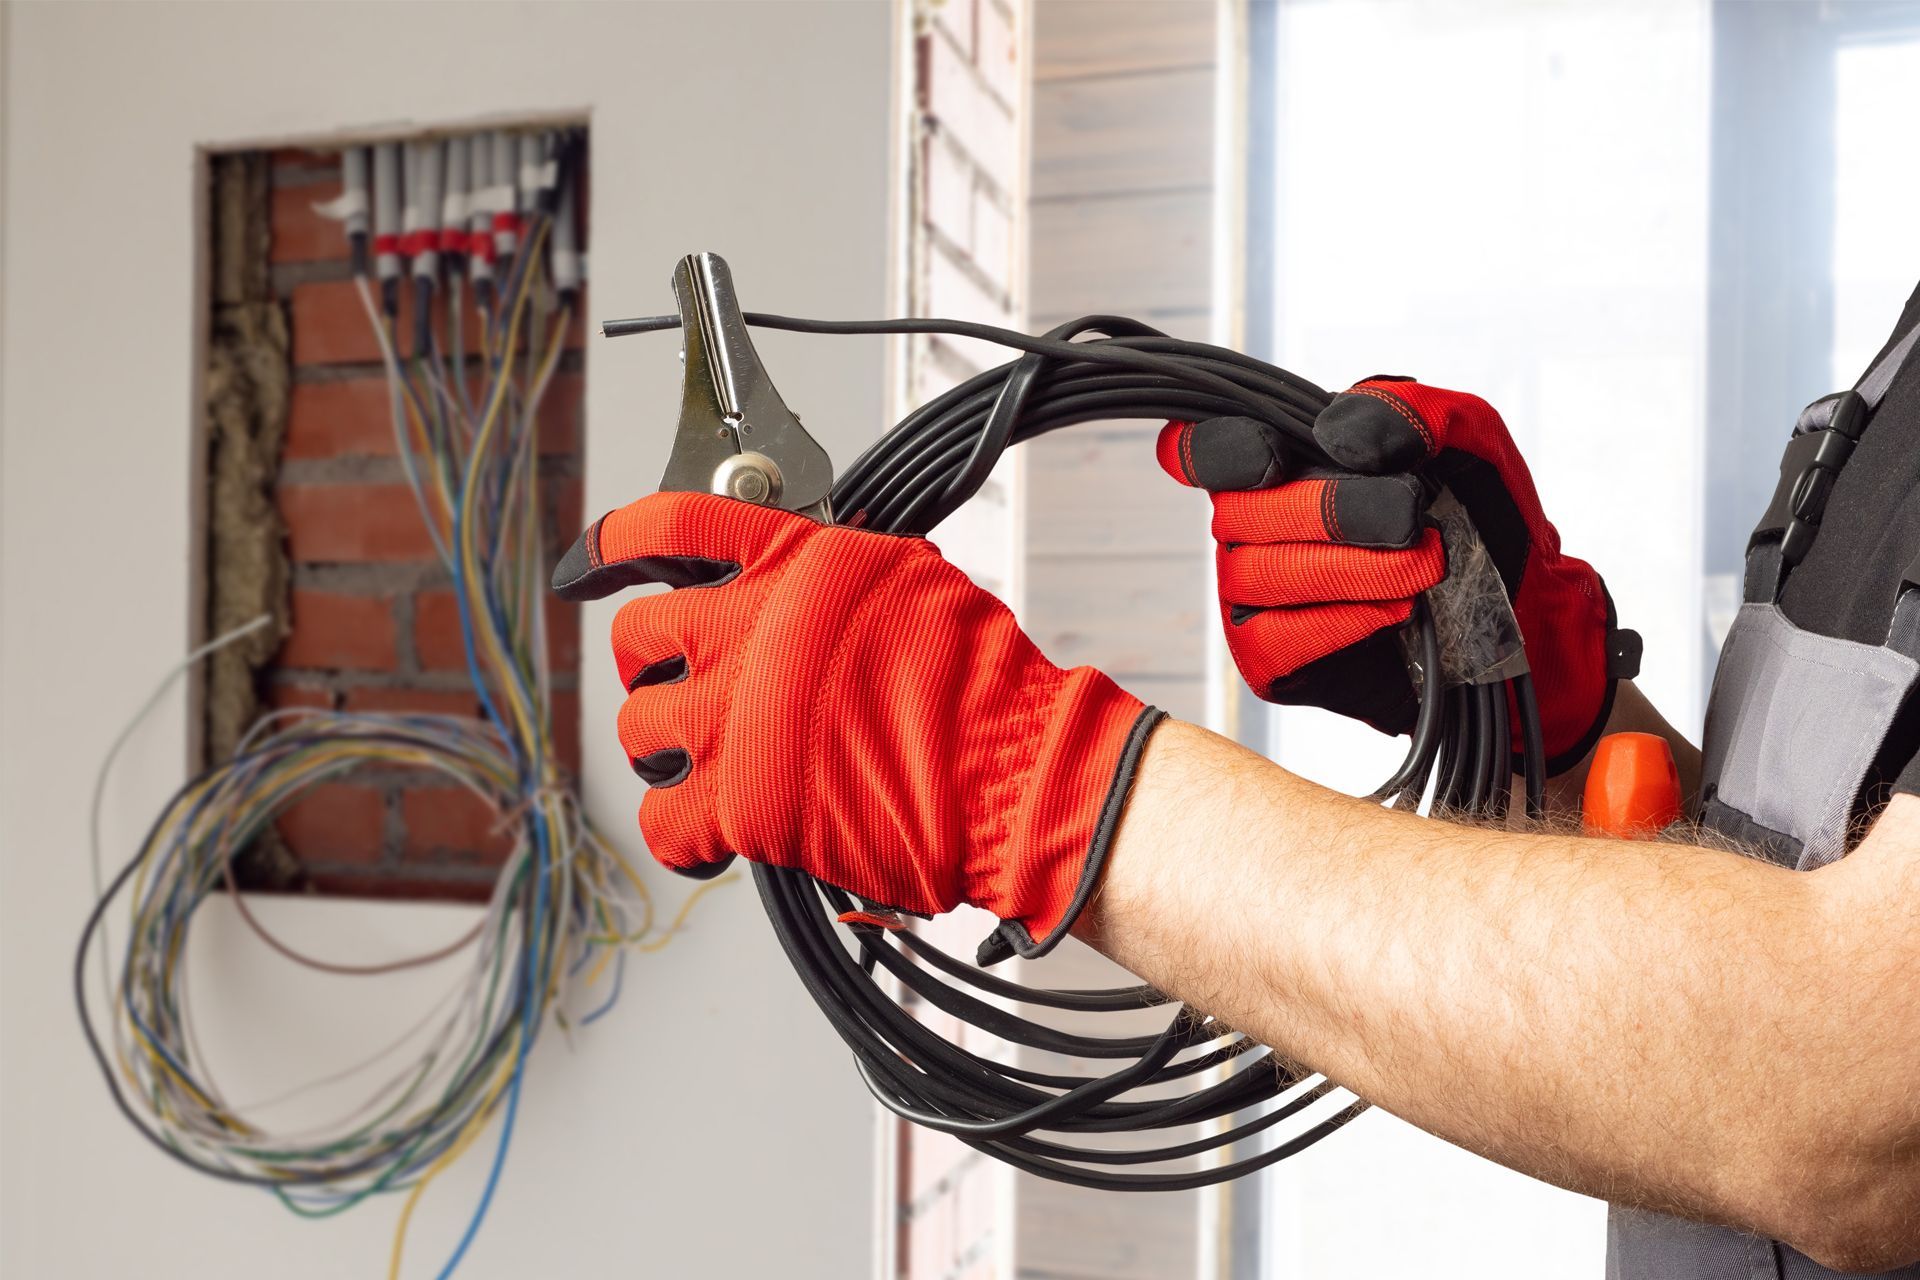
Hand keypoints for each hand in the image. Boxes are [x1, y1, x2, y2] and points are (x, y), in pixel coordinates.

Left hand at [552, 491, 1162, 961]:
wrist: (1011, 771)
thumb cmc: (980, 685)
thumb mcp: (906, 579)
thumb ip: (826, 573)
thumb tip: (791, 582)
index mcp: (790, 565)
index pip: (667, 526)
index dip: (612, 544)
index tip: (591, 563)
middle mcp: (749, 630)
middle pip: (637, 635)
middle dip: (652, 665)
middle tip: (691, 691)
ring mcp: (735, 717)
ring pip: (638, 728)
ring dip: (670, 750)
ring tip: (719, 765)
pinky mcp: (739, 801)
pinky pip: (663, 821)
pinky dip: (684, 834)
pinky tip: (720, 833)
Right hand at [1161, 378, 1629, 770]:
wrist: (1521, 601)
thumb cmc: (1480, 510)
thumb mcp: (1465, 434)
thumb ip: (1407, 407)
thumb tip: (1341, 430)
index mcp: (1280, 461)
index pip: (1200, 450)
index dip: (1214, 451)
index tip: (1273, 458)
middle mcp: (1251, 526)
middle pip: (1237, 512)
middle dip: (1330, 512)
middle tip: (1411, 518)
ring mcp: (1253, 594)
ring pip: (1258, 575)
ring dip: (1352, 569)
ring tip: (1425, 569)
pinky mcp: (1271, 658)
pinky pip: (1271, 638)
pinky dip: (1336, 622)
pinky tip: (1394, 611)